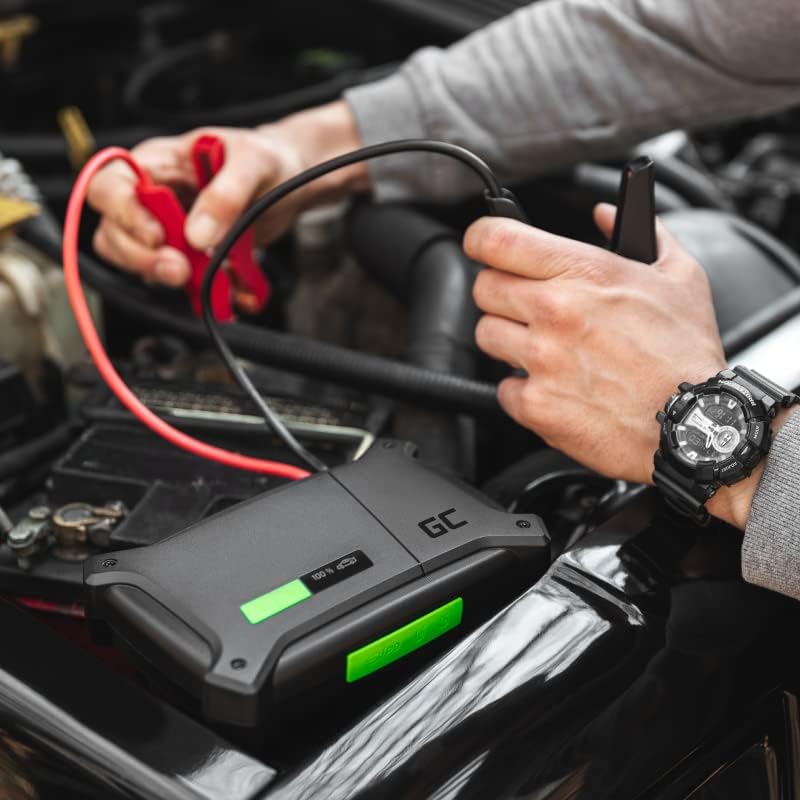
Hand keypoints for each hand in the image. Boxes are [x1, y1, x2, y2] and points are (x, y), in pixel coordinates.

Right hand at [87, 101, 367, 286]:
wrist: (291, 180)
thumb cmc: (267, 159)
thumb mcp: (253, 163)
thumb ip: (225, 195)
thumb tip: (198, 236)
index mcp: (158, 163)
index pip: (109, 187)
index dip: (124, 214)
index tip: (158, 236)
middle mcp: (154, 198)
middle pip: (114, 233)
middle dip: (142, 257)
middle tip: (180, 270)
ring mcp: (170, 231)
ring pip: (139, 263)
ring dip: (166, 278)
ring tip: (204, 281)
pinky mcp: (191, 258)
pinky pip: (183, 284)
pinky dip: (203, 294)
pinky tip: (231, 293)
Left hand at [465, 204, 757, 526]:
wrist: (695, 424)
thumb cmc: (687, 355)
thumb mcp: (680, 277)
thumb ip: (642, 232)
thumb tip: (605, 213)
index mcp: (584, 273)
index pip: (497, 240)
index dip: (481, 239)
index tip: (482, 245)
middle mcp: (556, 311)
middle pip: (483, 288)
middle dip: (502, 295)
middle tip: (531, 308)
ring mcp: (541, 360)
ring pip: (486, 335)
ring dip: (508, 341)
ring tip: (547, 351)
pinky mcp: (535, 404)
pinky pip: (502, 388)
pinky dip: (522, 390)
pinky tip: (555, 388)